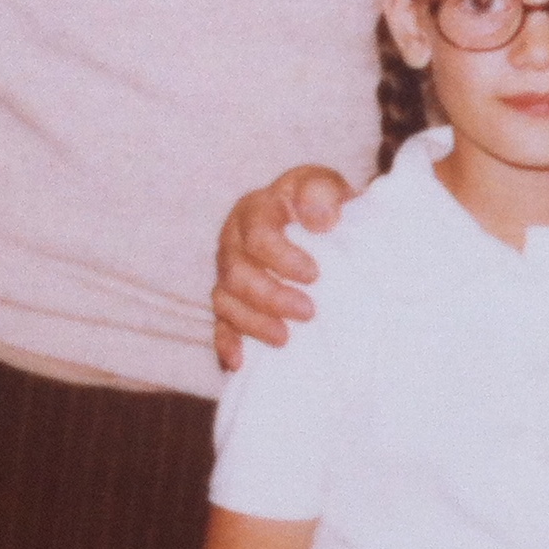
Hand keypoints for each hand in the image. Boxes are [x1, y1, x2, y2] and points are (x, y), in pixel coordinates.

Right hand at [212, 165, 354, 368]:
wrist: (324, 224)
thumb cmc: (327, 205)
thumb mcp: (329, 186)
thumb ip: (323, 192)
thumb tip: (320, 219)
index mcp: (257, 208)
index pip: (257, 234)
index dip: (281, 257)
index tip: (314, 275)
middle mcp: (234, 239)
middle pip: (236, 271)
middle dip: (270, 296)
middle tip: (309, 312)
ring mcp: (228, 271)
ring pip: (225, 299)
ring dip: (253, 322)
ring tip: (285, 338)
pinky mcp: (231, 300)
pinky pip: (219, 323)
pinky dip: (227, 343)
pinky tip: (239, 362)